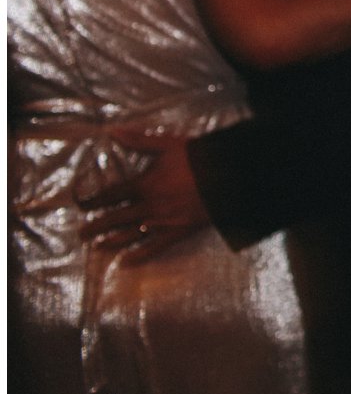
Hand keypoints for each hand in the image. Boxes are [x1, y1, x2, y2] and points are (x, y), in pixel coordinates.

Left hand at [78, 129, 208, 262]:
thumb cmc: (197, 158)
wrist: (227, 175)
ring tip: (98, 246)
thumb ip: (138, 141)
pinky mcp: (176, 232)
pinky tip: (126, 262)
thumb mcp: (166, 145)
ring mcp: (161, 222)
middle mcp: (147, 206)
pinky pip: (153, 247)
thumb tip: (113, 131)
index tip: (83, 206)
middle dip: (95, 226)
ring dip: (111, 241)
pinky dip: (138, 256)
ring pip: (129, 235)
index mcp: (143, 185)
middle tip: (81, 234)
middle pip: (114, 219)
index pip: (110, 196)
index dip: (94, 201)